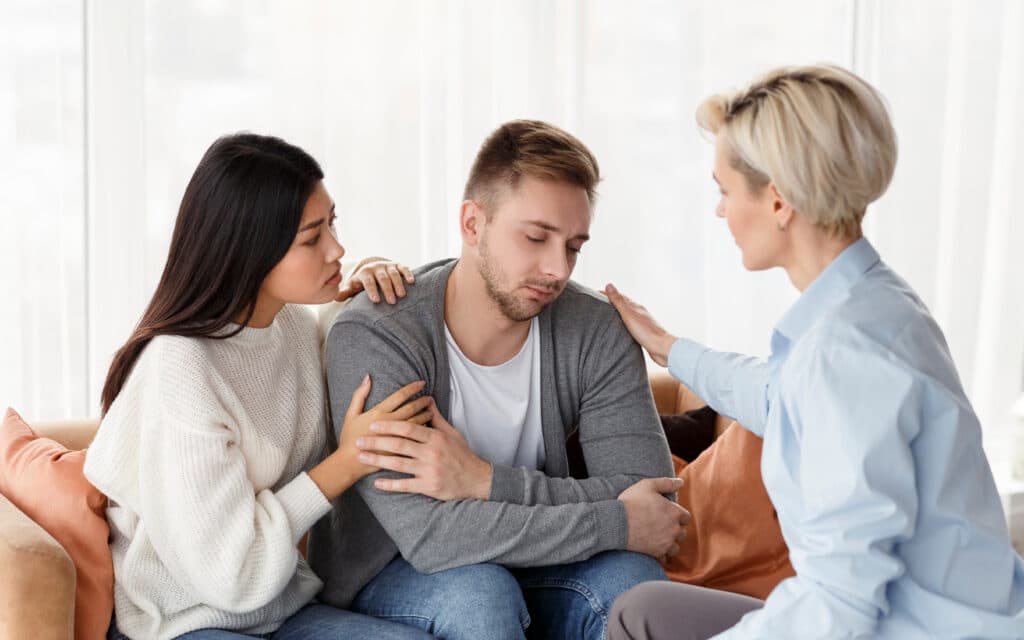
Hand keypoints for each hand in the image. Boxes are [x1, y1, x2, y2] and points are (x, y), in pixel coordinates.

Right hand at [309, 377, 431, 500]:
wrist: (349, 463)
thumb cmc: (349, 438)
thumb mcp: (351, 414)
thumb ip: (359, 395)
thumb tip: (367, 377)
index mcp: (378, 413)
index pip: (400, 396)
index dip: (412, 388)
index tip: (421, 383)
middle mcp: (389, 423)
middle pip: (411, 408)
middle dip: (422, 401)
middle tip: (430, 397)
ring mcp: (395, 437)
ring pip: (415, 422)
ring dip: (425, 415)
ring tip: (431, 411)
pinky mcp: (398, 449)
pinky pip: (414, 438)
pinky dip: (422, 432)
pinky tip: (428, 429)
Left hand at [336, 257, 414, 303]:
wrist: (371, 268)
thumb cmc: (362, 282)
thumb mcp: (353, 286)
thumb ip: (346, 292)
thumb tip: (335, 297)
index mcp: (364, 273)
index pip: (368, 281)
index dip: (371, 290)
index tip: (376, 300)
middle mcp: (376, 268)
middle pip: (382, 278)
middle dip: (387, 289)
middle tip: (391, 302)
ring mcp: (387, 266)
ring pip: (394, 274)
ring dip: (398, 284)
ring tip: (402, 295)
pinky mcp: (397, 265)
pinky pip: (403, 268)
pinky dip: (408, 273)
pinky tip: (412, 282)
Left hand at [355, 400, 492, 500]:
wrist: (477, 479)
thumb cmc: (462, 454)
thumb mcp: (452, 433)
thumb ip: (436, 418)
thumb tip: (427, 400)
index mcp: (436, 438)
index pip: (408, 428)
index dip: (389, 425)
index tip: (373, 423)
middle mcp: (431, 453)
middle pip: (399, 445)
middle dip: (376, 442)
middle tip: (358, 440)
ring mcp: (429, 470)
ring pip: (398, 464)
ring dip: (377, 460)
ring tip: (361, 457)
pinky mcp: (429, 487)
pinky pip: (405, 485)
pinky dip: (390, 484)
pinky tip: (377, 483)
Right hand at [603, 283, 677, 366]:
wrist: (662, 348)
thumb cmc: (646, 332)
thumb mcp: (628, 314)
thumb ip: (618, 301)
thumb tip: (609, 285)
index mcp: (635, 306)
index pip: (619, 296)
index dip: (607, 293)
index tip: (596, 292)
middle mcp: (639, 312)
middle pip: (624, 303)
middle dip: (612, 301)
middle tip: (600, 301)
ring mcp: (642, 322)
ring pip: (627, 314)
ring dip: (618, 311)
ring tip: (608, 313)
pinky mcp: (643, 332)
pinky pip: (630, 323)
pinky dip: (623, 322)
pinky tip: (622, 327)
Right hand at [618, 477, 690, 560]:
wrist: (616, 523)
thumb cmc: (631, 502)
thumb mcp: (647, 485)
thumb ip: (666, 483)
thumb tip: (681, 482)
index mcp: (674, 512)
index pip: (686, 517)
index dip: (677, 516)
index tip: (667, 515)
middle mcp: (674, 529)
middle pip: (682, 533)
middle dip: (674, 530)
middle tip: (661, 526)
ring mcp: (666, 543)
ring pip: (676, 548)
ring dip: (670, 544)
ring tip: (658, 539)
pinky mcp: (657, 554)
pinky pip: (665, 558)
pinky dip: (661, 555)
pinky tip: (653, 549)